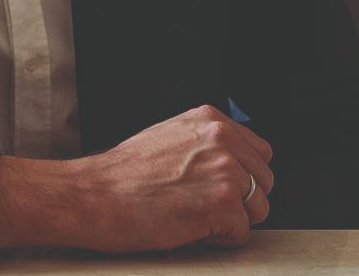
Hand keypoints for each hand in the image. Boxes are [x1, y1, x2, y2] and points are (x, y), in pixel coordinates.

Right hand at [75, 103, 273, 251]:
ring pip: (259, 208)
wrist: (94, 195)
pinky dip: (219, 239)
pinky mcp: (224, 203)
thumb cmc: (122, 175)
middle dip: (241, 200)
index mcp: (210, 120)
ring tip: (194, 216)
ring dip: (231, 220)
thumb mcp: (169, 138)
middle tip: (203, 205)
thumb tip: (231, 161)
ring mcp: (227, 169)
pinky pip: (242, 233)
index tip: (220, 187)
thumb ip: (205, 144)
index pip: (259, 151)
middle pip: (265, 180)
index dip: (242, 176)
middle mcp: (223, 138)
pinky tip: (191, 229)